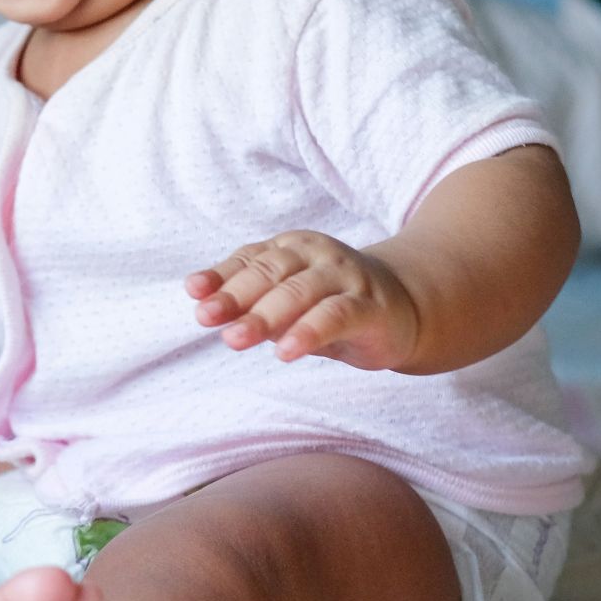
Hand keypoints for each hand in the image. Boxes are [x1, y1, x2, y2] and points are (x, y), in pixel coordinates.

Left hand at [185, 231, 421, 370]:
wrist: (405, 308)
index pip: (250, 260)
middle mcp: (317, 255)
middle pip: (270, 273)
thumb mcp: (284, 298)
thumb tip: (199, 300)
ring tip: (235, 339)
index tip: (195, 295)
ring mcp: (346, 277)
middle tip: (207, 320)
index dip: (221, 277)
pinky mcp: (370, 307)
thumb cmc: (329, 303)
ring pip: (300, 292)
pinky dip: (308, 332)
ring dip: (264, 316)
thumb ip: (247, 298)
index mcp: (291, 248)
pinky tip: (285, 352)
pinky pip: (335, 316)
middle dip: (235, 297)